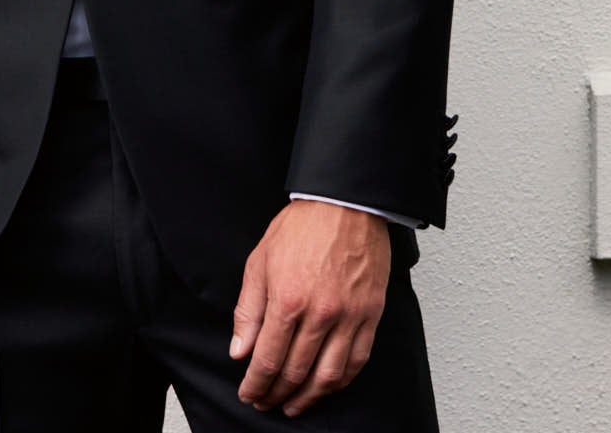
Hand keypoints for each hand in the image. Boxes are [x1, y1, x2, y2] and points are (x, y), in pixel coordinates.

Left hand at [229, 201, 389, 416]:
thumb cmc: (301, 227)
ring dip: (308, 398)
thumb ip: (249, 309)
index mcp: (287, 300)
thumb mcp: (260, 261)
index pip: (267, 360)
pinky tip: (326, 387)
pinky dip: (340, 383)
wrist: (343, 204)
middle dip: (276, 395)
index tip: (248, 393)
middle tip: (265, 402)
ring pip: (328, 377)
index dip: (255, 384)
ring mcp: (349, 317)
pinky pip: (356, 362)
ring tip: (293, 405)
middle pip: (295, 373)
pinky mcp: (370, 315)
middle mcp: (319, 314)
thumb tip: (240, 350)